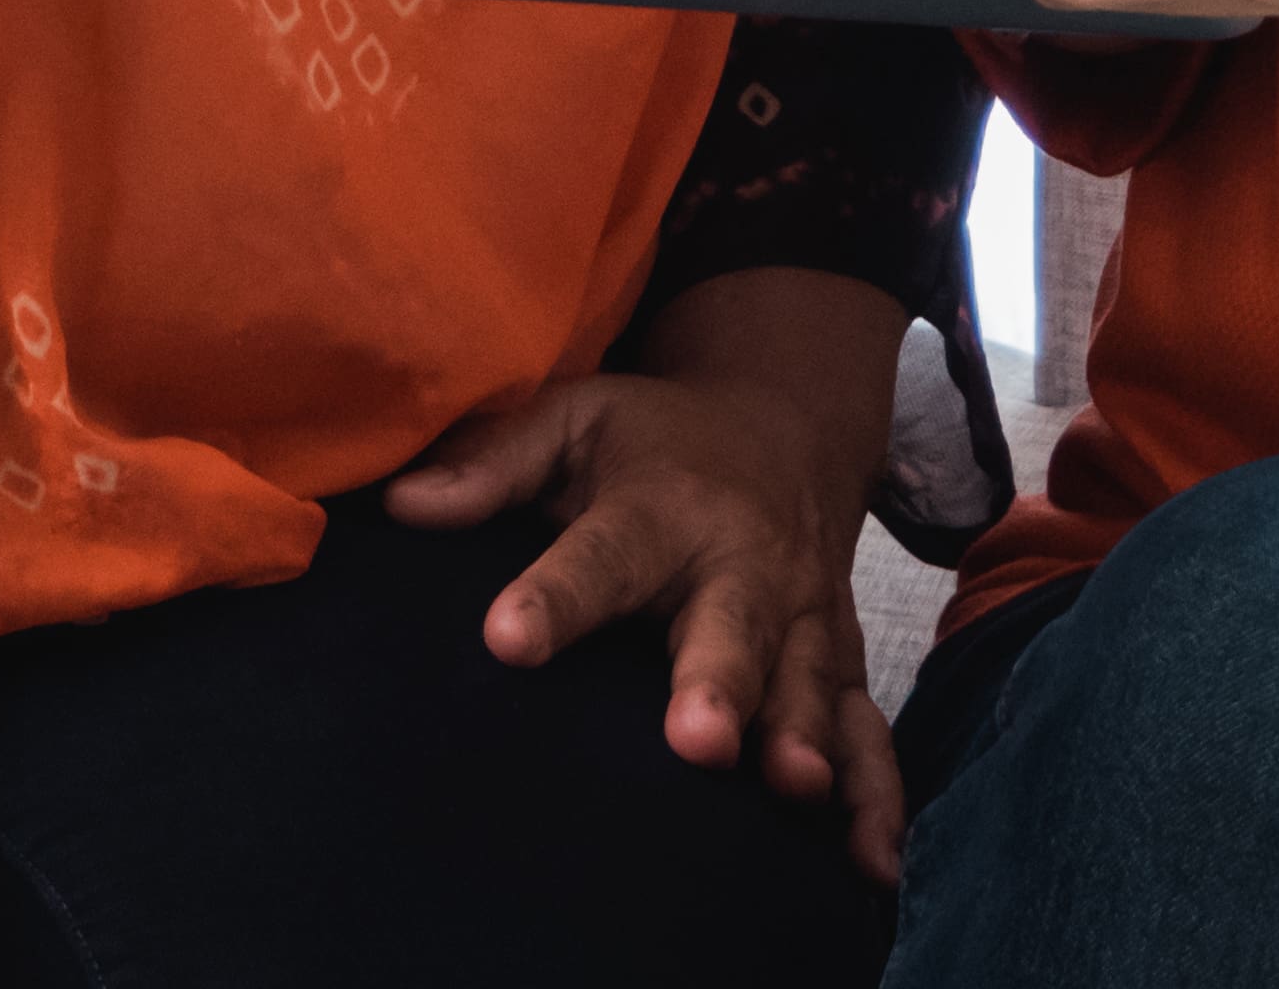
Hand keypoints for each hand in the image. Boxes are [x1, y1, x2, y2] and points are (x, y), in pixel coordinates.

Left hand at [383, 265, 909, 879]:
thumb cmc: (653, 439)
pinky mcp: (833, 658)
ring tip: (792, 787)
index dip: (555, 597)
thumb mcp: (572, 419)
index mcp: (661, 507)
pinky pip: (864, 726)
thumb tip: (401, 504)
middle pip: (728, 628)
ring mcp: (799, 616)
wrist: (784, 421)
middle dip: (718, 684)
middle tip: (695, 741)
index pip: (600, 555)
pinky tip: (871, 859)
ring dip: (802, 736)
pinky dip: (877, 791)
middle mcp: (742, 563)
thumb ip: (494, 464)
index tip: (507, 638)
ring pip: (805, 682)